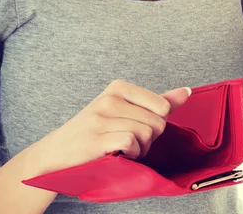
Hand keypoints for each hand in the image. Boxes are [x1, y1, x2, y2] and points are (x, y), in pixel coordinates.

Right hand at [29, 80, 190, 175]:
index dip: (156, 123)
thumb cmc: (95, 132)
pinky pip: (131, 143)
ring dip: (139, 150)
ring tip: (122, 149)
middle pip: (157, 122)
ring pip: (145, 134)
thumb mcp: (124, 110)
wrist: (56, 155)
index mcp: (118, 86)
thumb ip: (157, 102)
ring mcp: (101, 117)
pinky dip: (130, 155)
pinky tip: (118, 155)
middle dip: (149, 139)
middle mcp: (110, 98)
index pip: (163, 105)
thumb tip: (186, 92)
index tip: (138, 127)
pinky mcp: (96, 138)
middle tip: (129, 142)